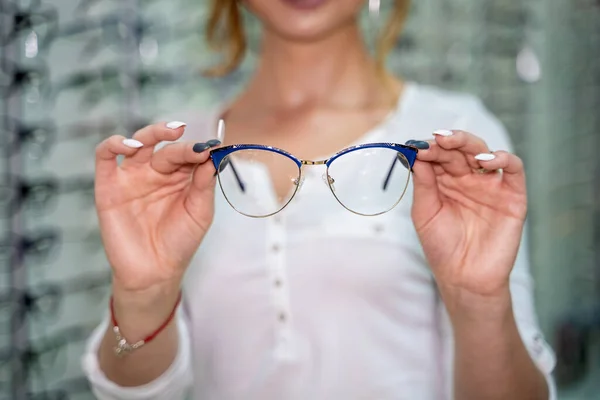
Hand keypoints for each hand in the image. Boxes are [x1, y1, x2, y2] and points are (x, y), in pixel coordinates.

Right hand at [95, 122, 218, 295]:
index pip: (189, 154)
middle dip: (180, 144)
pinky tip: (130, 146)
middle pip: (166, 147)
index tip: (212, 148)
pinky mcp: (108, 186)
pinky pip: (105, 157)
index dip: (199, 149)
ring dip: (151, 133)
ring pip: (138, 143)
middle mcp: (156, 173)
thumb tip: (211, 156)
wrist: (154, 272)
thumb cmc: (179, 243)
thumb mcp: (200, 213)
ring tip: (167, 134)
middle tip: (193, 146)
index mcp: (180, 177)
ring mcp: (132, 177)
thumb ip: (204, 185)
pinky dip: (114, 144)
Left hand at [409, 130, 526, 297]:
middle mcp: (468, 180)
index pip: (439, 156)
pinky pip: (514, 169)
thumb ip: (424, 184)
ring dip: (470, 144)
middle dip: (448, 142)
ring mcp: (490, 186)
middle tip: (437, 139)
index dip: (429, 148)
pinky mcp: (512, 196)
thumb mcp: (425, 213)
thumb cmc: (442, 248)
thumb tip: (416, 153)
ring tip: (453, 145)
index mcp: (444, 182)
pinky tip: (486, 159)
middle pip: (460, 150)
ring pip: (484, 152)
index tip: (416, 146)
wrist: (465, 278)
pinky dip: (503, 158)